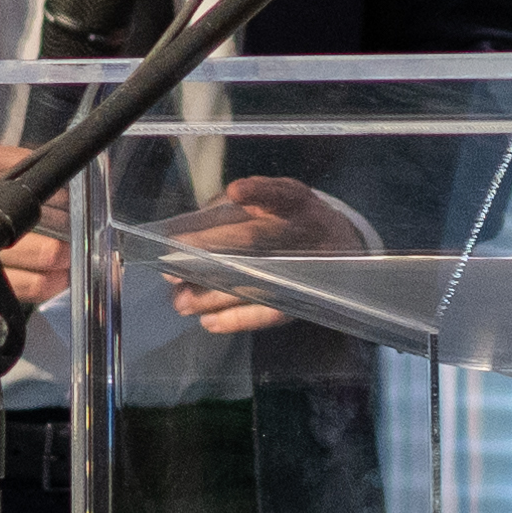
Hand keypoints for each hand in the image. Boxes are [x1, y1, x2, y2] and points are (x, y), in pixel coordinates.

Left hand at [158, 171, 367, 330]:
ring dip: (214, 294)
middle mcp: (305, 231)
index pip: (279, 193)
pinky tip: (208, 321)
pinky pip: (270, 312)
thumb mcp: (274, 201)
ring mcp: (307, 267)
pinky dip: (238, 318)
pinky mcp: (304, 298)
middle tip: (171, 267)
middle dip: (210, 251)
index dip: (259, 191)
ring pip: (257, 281)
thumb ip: (237, 209)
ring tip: (180, 301)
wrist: (339, 246)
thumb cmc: (291, 220)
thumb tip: (191, 226)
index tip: (235, 192)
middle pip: (256, 240)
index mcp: (296, 201)